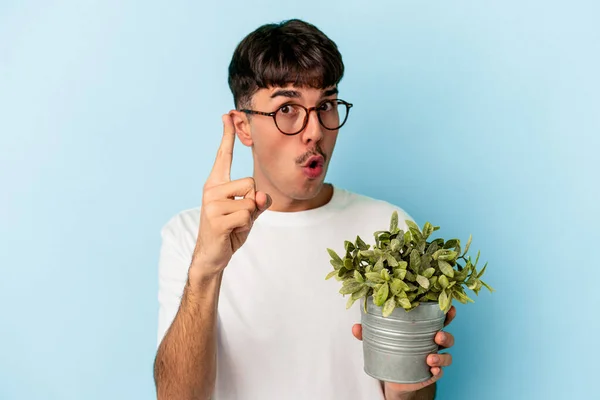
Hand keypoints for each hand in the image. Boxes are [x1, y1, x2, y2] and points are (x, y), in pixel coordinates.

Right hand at [191, 113, 270, 277]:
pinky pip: (247, 216)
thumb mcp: (248, 213)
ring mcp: (212, 203)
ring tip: (234, 224)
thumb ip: (258, 201)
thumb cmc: (230, 229)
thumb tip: (262, 196)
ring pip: (251, 200)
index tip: (227, 115)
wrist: (211, 255)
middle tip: (237, 216)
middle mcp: (211, 189)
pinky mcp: (216, 218)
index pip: (223, 155)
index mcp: (216, 183)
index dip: (227, 136)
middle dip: (252, 202)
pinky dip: (245, 227)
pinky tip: (232, 232)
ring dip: (249, 216)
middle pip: (251, 182)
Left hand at [352, 305, 455, 395]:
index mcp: (423, 330)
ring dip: (441, 357)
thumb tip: (356, 327)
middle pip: (446, 336)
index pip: (438, 319)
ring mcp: (433, 358)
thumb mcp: (379, 339)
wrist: (392, 377)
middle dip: (446, 335)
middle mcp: (432, 343)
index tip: (450, 308)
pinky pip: (440, 373)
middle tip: (438, 335)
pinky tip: (432, 370)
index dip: (446, 313)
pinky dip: (438, 371)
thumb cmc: (390, 350)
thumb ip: (369, 333)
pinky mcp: (431, 374)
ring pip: (447, 356)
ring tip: (429, 358)